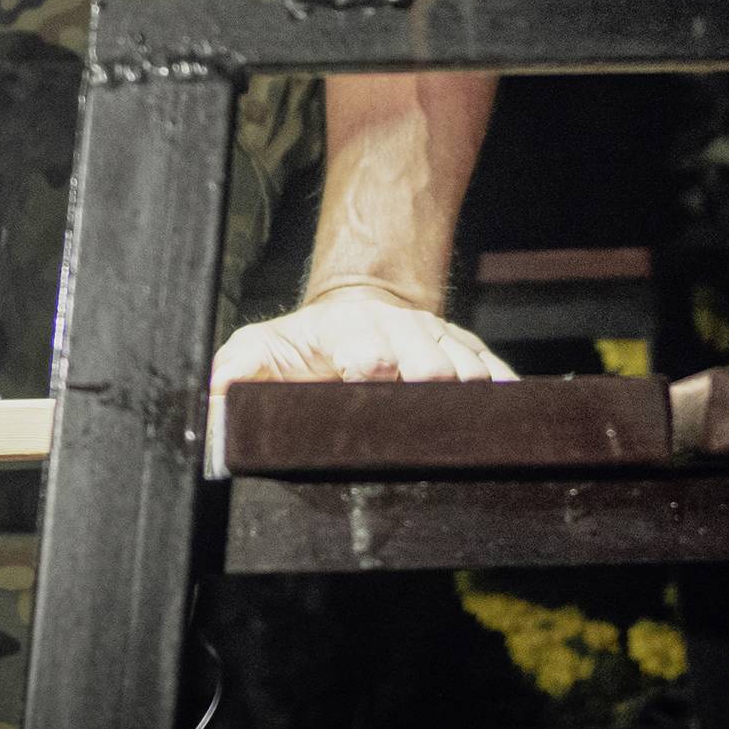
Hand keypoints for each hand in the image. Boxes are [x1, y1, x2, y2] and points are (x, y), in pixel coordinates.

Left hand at [209, 283, 517, 386]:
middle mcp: (403, 335)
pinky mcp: (471, 356)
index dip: (368, 360)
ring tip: (471, 411)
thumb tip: (215, 394)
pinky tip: (513, 413)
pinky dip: (506, 390)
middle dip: (429, 373)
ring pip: (467, 364)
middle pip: (426, 357)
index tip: (369, 373)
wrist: (361, 314)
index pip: (364, 346)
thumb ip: (238, 369)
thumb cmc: (309, 346)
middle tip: (430, 394)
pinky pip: (497, 371)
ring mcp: (442, 343)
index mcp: (353, 333)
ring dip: (470, 386)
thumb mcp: (265, 349)